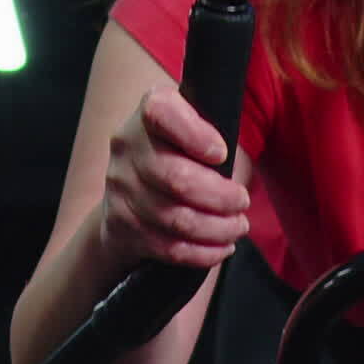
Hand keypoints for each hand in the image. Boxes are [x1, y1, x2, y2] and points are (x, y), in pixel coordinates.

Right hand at [97, 85, 250, 275]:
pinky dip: (203, 253)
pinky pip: (169, 247)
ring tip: (237, 227)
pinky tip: (222, 248)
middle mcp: (128, 146)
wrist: (131, 190)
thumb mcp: (197, 125)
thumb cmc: (181, 151)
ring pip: (176, 219)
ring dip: (218, 229)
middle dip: (220, 197)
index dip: (194, 135)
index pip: (162, 113)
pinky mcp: (122, 225)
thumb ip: (216, 132)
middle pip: (176, 178)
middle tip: (242, 202)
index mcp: (150, 110)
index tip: (221, 153)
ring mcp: (120, 187)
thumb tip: (239, 173)